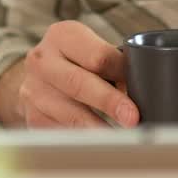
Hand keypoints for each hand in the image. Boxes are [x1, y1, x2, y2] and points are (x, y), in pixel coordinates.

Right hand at [15, 21, 139, 128]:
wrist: (40, 75)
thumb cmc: (75, 60)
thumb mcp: (91, 49)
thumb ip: (114, 63)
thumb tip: (144, 88)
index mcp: (62, 35)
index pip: (96, 55)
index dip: (120, 72)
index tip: (140, 87)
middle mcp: (42, 60)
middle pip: (79, 83)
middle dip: (109, 102)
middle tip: (132, 118)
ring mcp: (34, 90)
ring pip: (70, 114)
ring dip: (99, 128)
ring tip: (122, 137)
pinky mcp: (33, 116)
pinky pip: (62, 131)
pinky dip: (84, 139)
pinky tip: (100, 142)